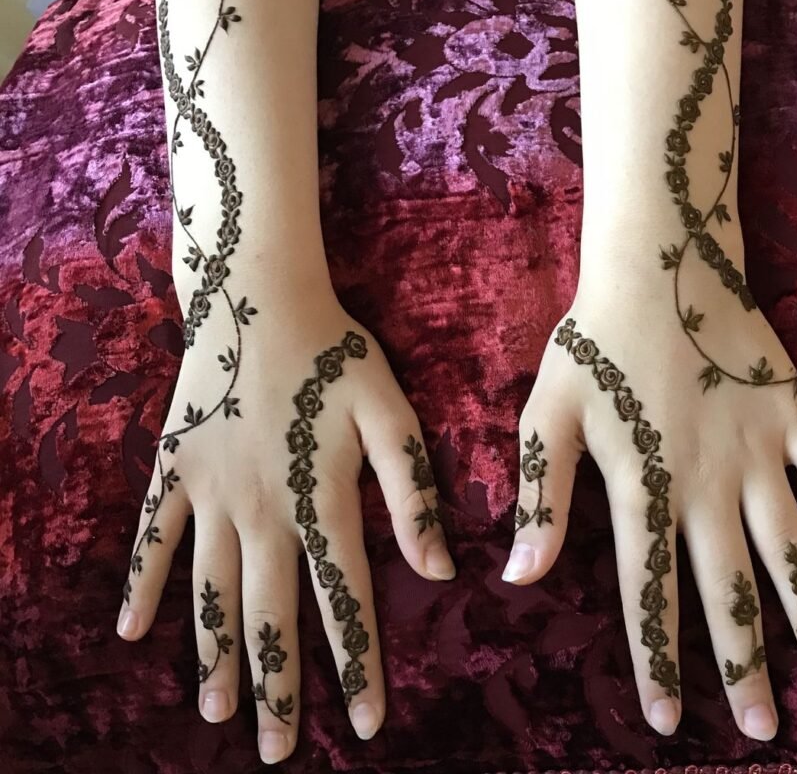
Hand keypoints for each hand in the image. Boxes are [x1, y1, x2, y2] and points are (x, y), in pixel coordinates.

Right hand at [116, 293, 453, 762]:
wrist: (258, 297)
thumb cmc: (332, 350)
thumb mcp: (388, 411)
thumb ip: (412, 491)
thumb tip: (438, 570)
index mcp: (320, 498)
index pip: (343, 600)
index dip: (357, 665)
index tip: (364, 727)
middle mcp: (261, 510)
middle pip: (270, 614)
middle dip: (277, 687)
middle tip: (276, 752)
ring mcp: (209, 493)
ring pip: (211, 591)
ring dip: (215, 655)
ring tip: (216, 714)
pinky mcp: (173, 469)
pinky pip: (151, 539)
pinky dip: (140, 586)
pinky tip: (129, 633)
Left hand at [504, 253, 796, 740]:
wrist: (657, 265)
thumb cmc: (593, 340)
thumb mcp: (548, 414)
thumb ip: (540, 496)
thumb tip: (519, 578)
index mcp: (645, 486)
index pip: (650, 592)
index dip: (658, 660)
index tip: (669, 723)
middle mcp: (708, 483)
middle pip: (729, 588)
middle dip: (742, 663)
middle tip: (762, 730)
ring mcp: (759, 451)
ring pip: (790, 548)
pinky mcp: (792, 414)